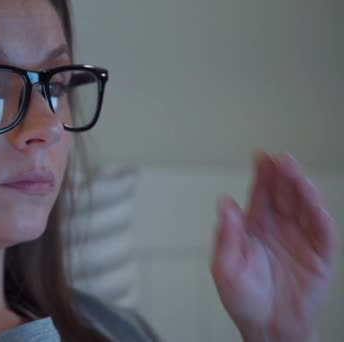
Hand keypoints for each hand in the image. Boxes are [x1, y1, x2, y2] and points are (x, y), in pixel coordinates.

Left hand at [210, 152, 339, 341]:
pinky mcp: (319, 257)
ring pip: (304, 208)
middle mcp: (279, 229)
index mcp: (254, 228)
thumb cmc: (243, 299)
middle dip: (283, 175)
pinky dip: (319, 216)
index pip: (260, 195)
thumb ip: (226, 236)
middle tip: (282, 158)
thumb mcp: (225, 268)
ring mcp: (300, 240)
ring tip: (296, 175)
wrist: (268, 328)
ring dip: (302, 190)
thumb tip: (225, 203)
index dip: (262, 175)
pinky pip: (322, 233)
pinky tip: (314, 203)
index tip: (261, 155)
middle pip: (283, 195)